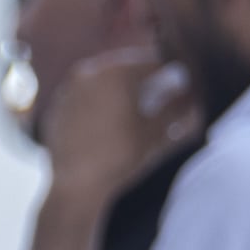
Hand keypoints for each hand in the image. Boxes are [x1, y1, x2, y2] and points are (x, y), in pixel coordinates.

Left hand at [41, 39, 200, 203]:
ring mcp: (69, 88)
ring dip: (121, 90)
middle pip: (127, 69)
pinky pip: (85, 98)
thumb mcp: (157, 132)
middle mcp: (89, 71)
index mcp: (116, 71)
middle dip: (145, 80)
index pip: (153, 63)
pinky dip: (99, 104)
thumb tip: (191, 93)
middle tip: (162, 92)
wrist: (76, 186)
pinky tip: (110, 122)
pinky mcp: (57, 107)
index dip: (172, 72)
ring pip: (103, 82)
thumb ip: (177, 107)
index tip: (183, 82)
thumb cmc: (121, 158)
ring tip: (136, 108)